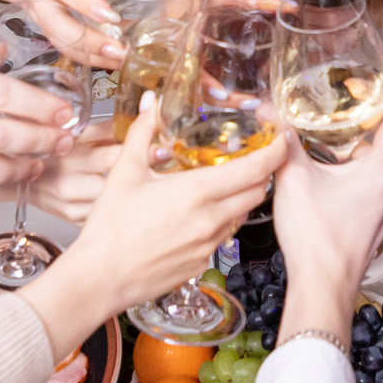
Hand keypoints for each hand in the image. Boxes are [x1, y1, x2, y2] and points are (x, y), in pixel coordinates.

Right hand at [0, 0, 124, 67]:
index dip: (83, 2)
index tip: (111, 16)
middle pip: (57, 23)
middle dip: (89, 40)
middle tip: (120, 49)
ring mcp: (36, 14)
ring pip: (59, 40)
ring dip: (89, 55)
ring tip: (120, 59)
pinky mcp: (42, 29)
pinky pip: (62, 47)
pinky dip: (85, 57)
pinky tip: (109, 60)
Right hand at [21, 118, 286, 353]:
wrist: (101, 278)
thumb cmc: (109, 227)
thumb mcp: (124, 173)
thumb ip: (142, 134)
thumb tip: (151, 105)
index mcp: (197, 191)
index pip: (255, 169)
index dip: (275, 152)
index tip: (281, 140)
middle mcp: (211, 219)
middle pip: (257, 192)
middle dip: (259, 173)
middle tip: (249, 158)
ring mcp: (209, 244)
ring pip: (241, 214)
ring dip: (240, 198)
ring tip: (221, 185)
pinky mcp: (202, 263)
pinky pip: (223, 237)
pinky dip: (220, 221)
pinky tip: (196, 216)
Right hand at [271, 109, 382, 313]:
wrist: (323, 285)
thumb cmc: (317, 239)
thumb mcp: (293, 179)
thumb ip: (283, 142)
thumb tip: (271, 113)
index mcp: (382, 169)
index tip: (373, 78)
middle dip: (376, 116)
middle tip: (353, 101)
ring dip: (369, 144)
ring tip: (340, 133)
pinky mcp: (378, 219)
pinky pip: (379, 182)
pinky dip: (365, 168)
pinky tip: (337, 169)